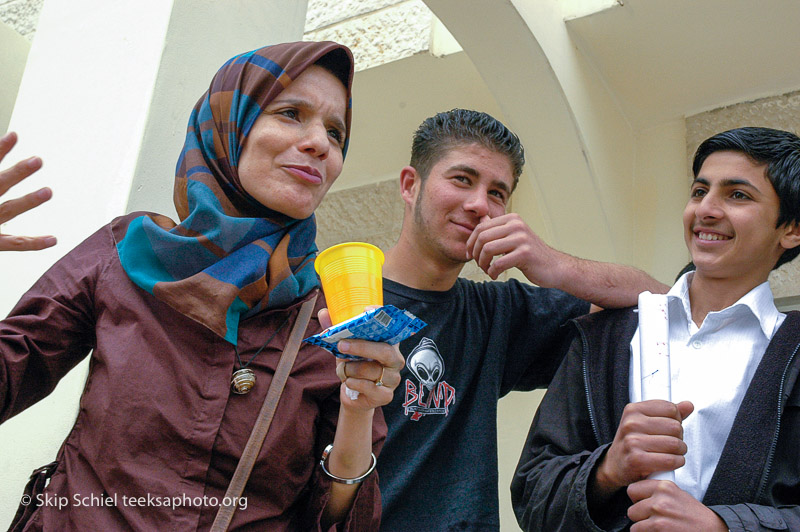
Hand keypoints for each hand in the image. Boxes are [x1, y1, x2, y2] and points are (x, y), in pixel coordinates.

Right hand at [0, 132, 55, 250]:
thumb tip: (10, 141)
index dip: (0, 149)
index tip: (15, 135)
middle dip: (17, 173)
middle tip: (38, 161)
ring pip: (7, 210)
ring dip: (28, 201)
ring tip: (48, 191)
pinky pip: (13, 244)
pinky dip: (33, 243)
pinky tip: (53, 239)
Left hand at [318, 308, 404, 409]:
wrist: (354, 397)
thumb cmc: (353, 368)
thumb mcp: (344, 348)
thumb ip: (335, 331)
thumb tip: (324, 312)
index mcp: (388, 343)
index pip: (390, 326)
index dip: (381, 318)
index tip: (365, 311)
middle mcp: (395, 359)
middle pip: (385, 351)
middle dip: (361, 347)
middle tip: (341, 345)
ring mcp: (393, 378)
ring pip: (370, 370)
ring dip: (350, 370)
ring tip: (345, 370)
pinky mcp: (386, 395)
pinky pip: (367, 387)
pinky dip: (353, 383)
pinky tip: (349, 382)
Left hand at [465, 213, 563, 282]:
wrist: (554, 266)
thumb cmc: (531, 253)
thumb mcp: (514, 236)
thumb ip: (498, 228)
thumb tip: (481, 218)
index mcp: (512, 218)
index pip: (481, 227)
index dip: (471, 242)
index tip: (470, 254)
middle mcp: (517, 225)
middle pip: (482, 238)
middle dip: (476, 253)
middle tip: (479, 264)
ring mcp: (522, 238)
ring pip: (488, 249)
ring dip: (483, 264)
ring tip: (487, 270)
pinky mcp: (525, 254)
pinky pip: (498, 263)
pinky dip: (492, 272)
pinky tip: (495, 275)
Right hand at [593, 400, 692, 499]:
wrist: (616, 466)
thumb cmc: (633, 443)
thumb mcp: (646, 423)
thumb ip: (668, 413)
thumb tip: (688, 405)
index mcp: (633, 410)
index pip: (670, 408)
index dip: (676, 419)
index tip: (668, 428)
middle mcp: (631, 423)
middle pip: (675, 426)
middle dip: (678, 437)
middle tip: (670, 443)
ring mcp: (632, 441)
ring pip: (675, 444)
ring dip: (679, 452)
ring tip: (671, 453)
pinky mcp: (636, 460)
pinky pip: (670, 460)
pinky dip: (676, 462)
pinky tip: (671, 462)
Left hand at [627, 479, 726, 530]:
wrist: (711, 529)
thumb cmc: (694, 516)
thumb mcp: (676, 495)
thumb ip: (658, 492)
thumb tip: (637, 495)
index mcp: (664, 486)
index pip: (633, 489)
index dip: (637, 500)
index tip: (644, 505)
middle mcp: (661, 497)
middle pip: (632, 508)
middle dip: (640, 517)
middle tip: (653, 520)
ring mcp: (659, 512)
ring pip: (634, 522)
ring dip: (643, 528)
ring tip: (658, 528)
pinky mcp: (658, 527)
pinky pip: (637, 531)